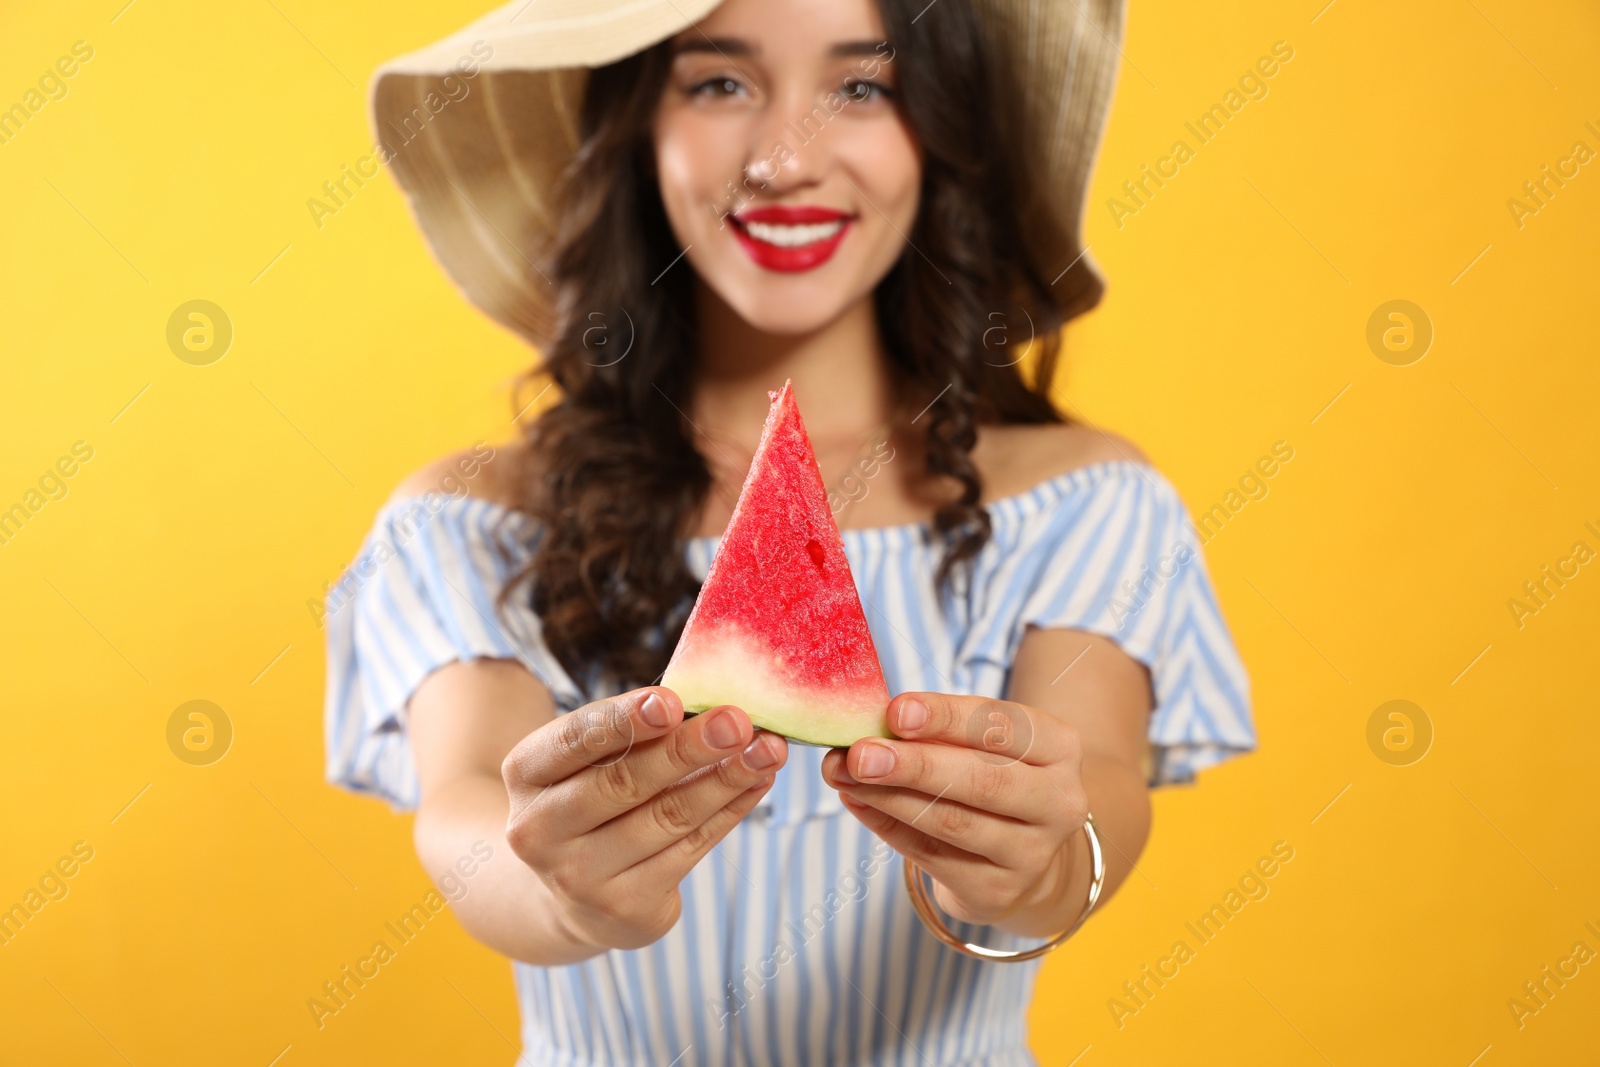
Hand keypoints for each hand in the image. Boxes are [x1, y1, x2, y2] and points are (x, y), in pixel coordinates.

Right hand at [502, 687, 787, 949]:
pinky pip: (691, 848)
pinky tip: (758, 782)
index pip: (574, 740)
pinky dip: (731, 810)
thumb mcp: (590, 761)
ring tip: (768, 750)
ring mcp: (579, 877)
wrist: (575, 895)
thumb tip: (713, 705)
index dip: (624, 719)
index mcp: (525, 774)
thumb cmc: (593, 800)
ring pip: (667, 817)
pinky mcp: (625, 908)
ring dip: (726, 779)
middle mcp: (539, 830)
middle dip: (687, 749)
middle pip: (624, 783)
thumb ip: (635, 731)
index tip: (673, 701)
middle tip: (737, 721)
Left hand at [821, 692, 1087, 926]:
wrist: (1025, 851)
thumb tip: (869, 727)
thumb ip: (935, 731)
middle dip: (915, 765)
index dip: (946, 717)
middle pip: (982, 781)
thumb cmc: (992, 774)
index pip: (1001, 725)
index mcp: (1059, 747)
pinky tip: (856, 800)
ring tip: (842, 773)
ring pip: (952, 822)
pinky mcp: (998, 891)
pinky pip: (930, 855)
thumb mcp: (983, 742)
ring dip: (889, 797)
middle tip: (860, 753)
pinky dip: (886, 825)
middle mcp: (1058, 802)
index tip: (895, 710)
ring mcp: (1032, 854)